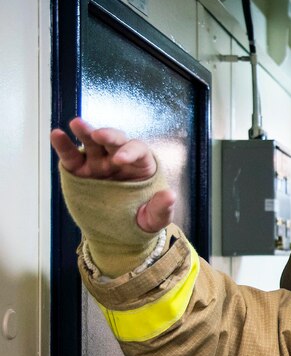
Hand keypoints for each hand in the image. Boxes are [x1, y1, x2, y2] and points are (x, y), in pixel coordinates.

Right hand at [50, 117, 175, 232]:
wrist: (120, 231)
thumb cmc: (141, 219)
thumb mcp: (154, 218)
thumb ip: (161, 208)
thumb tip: (170, 195)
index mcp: (141, 166)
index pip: (138, 151)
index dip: (130, 152)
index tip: (120, 160)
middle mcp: (119, 158)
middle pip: (115, 140)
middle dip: (108, 135)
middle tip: (98, 135)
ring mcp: (98, 162)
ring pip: (92, 142)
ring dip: (85, 132)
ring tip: (77, 124)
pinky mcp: (80, 170)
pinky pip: (71, 156)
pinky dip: (63, 145)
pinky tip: (56, 135)